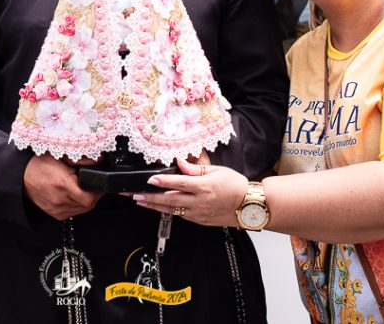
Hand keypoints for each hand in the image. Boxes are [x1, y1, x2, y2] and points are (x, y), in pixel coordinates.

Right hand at [24, 153, 101, 220]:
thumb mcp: (60, 155)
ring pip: (82, 210)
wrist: (21, 176)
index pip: (89, 197)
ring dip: (87, 200)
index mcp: (62, 184)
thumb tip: (99, 159)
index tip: (99, 182)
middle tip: (93, 183)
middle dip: (94, 194)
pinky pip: (74, 212)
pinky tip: (75, 195)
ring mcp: (57, 209)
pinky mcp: (55, 214)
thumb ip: (81, 158)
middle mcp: (59, 199)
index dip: (97, 190)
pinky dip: (78, 205)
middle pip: (88, 204)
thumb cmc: (38, 163)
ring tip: (83, 187)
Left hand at [132, 159, 247, 227]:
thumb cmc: (235, 185)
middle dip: (150, 197)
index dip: (163, 182)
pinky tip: (158, 206)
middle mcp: (199, 202)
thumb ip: (196, 168)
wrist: (249, 205)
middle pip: (170, 200)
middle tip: (134, 195)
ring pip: (171, 210)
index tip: (149, 179)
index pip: (179, 184)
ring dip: (154, 205)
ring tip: (140, 201)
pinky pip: (180, 215)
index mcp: (204, 187)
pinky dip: (167, 211)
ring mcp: (198, 213)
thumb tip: (180, 163)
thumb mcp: (217, 171)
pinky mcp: (199, 220)